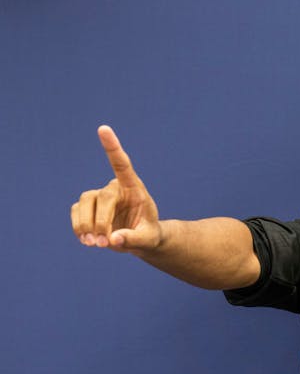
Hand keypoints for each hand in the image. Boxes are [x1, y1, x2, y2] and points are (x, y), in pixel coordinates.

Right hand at [71, 126, 160, 251]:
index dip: (112, 147)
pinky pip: (76, 212)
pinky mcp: (88, 206)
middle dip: (100, 222)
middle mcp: (115, 188)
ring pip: (84, 203)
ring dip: (85, 225)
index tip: (103, 129)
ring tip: (94, 244)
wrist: (140, 239)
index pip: (122, 165)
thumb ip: (133, 239)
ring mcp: (99, 196)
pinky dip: (79, 227)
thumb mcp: (148, 239)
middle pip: (101, 198)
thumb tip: (113, 240)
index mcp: (134, 188)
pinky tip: (86, 240)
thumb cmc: (148, 234)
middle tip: (103, 243)